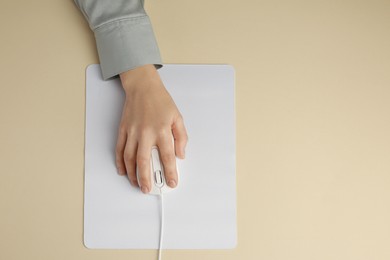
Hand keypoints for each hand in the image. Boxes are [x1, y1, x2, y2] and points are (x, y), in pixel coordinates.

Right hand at [116, 64, 187, 193]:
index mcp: (162, 130)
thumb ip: (181, 137)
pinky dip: (120, 162)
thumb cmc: (161, 102)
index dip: (170, 172)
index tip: (172, 182)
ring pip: (129, 158)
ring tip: (136, 183)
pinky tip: (123, 171)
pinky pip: (119, 149)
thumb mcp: (178, 117)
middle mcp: (146, 133)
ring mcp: (132, 132)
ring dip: (132, 174)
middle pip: (144, 161)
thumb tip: (180, 155)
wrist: (143, 87)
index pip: (167, 156)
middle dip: (146, 178)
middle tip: (148, 189)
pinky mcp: (123, 130)